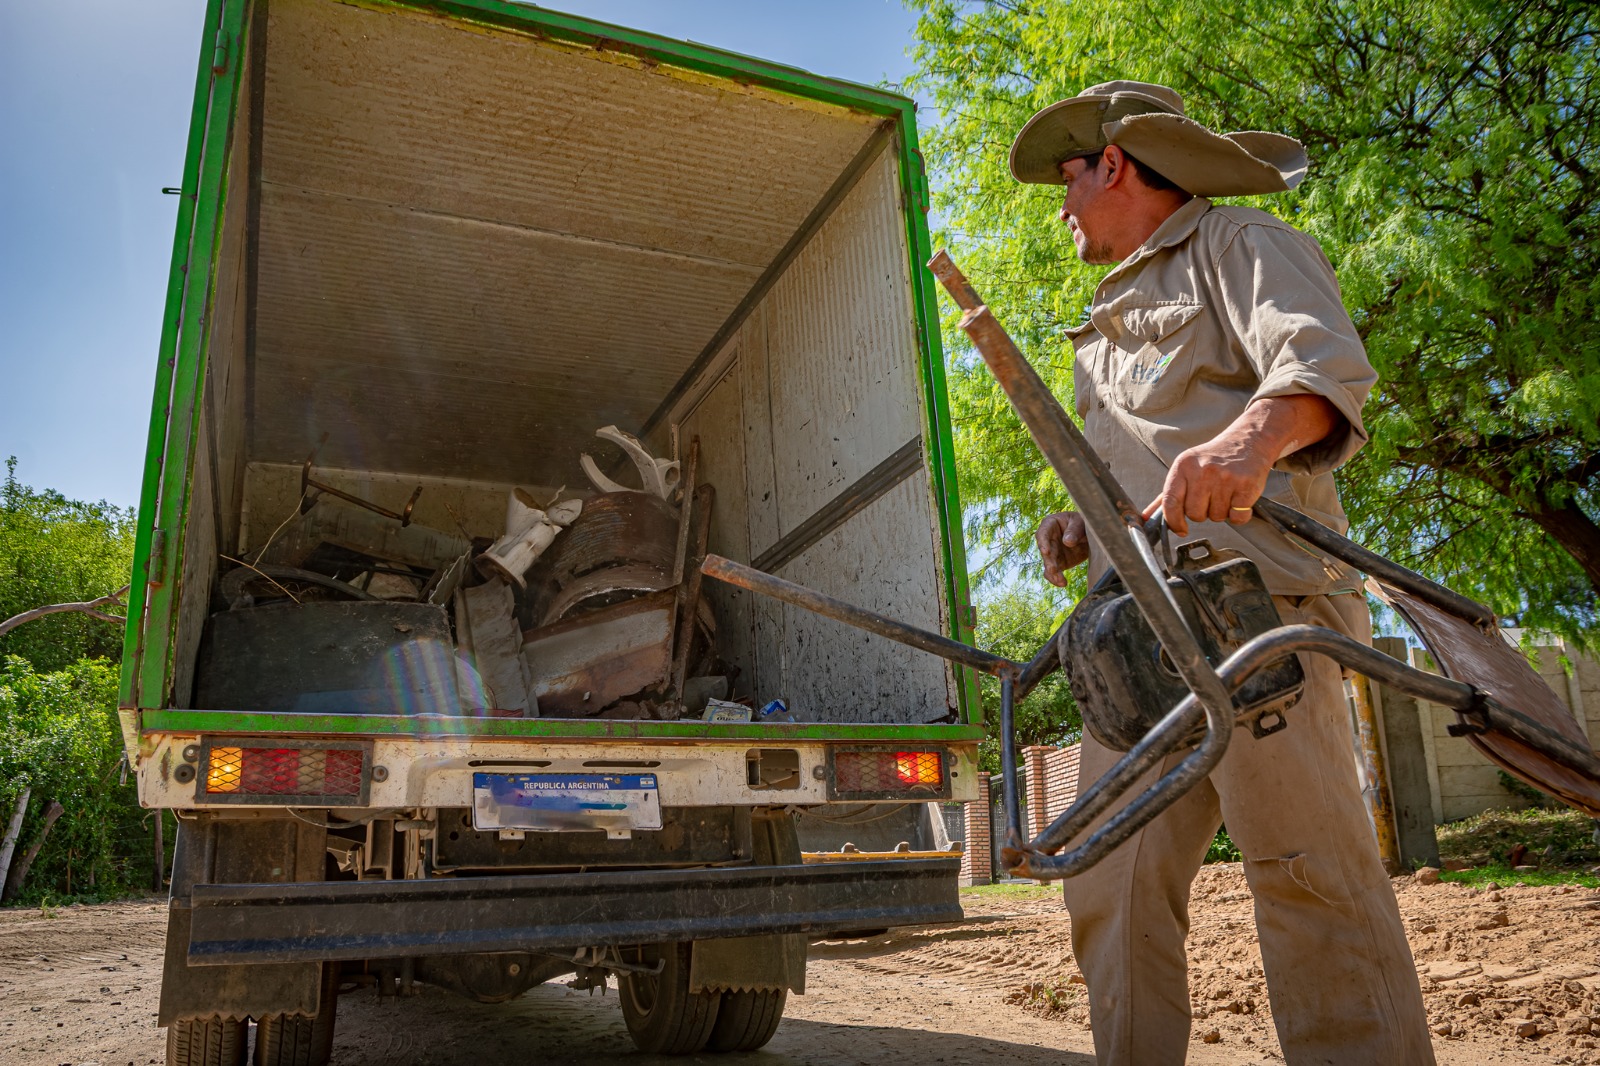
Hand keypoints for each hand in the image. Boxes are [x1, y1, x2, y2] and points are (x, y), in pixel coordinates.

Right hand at [1036, 511, 1088, 586]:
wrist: (1091, 533)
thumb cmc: (1083, 521)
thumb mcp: (1080, 521)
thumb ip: (1074, 530)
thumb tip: (1067, 542)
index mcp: (1050, 525)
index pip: (1043, 533)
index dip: (1043, 543)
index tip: (1046, 551)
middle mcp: (1048, 540)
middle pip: (1045, 551)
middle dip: (1049, 561)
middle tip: (1053, 569)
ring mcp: (1053, 552)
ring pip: (1048, 564)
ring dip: (1053, 573)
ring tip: (1060, 580)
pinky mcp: (1059, 562)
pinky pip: (1054, 572)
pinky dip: (1057, 579)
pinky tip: (1063, 583)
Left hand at [1144, 434, 1273, 536]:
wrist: (1248, 441)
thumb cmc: (1214, 458)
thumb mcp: (1187, 468)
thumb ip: (1166, 495)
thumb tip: (1146, 518)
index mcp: (1184, 466)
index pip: (1170, 502)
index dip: (1174, 521)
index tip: (1180, 529)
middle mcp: (1203, 471)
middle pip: (1195, 514)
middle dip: (1203, 512)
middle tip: (1211, 497)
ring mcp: (1226, 477)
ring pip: (1216, 517)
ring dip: (1221, 512)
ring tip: (1226, 493)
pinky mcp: (1246, 486)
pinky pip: (1237, 517)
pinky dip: (1239, 515)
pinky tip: (1239, 498)